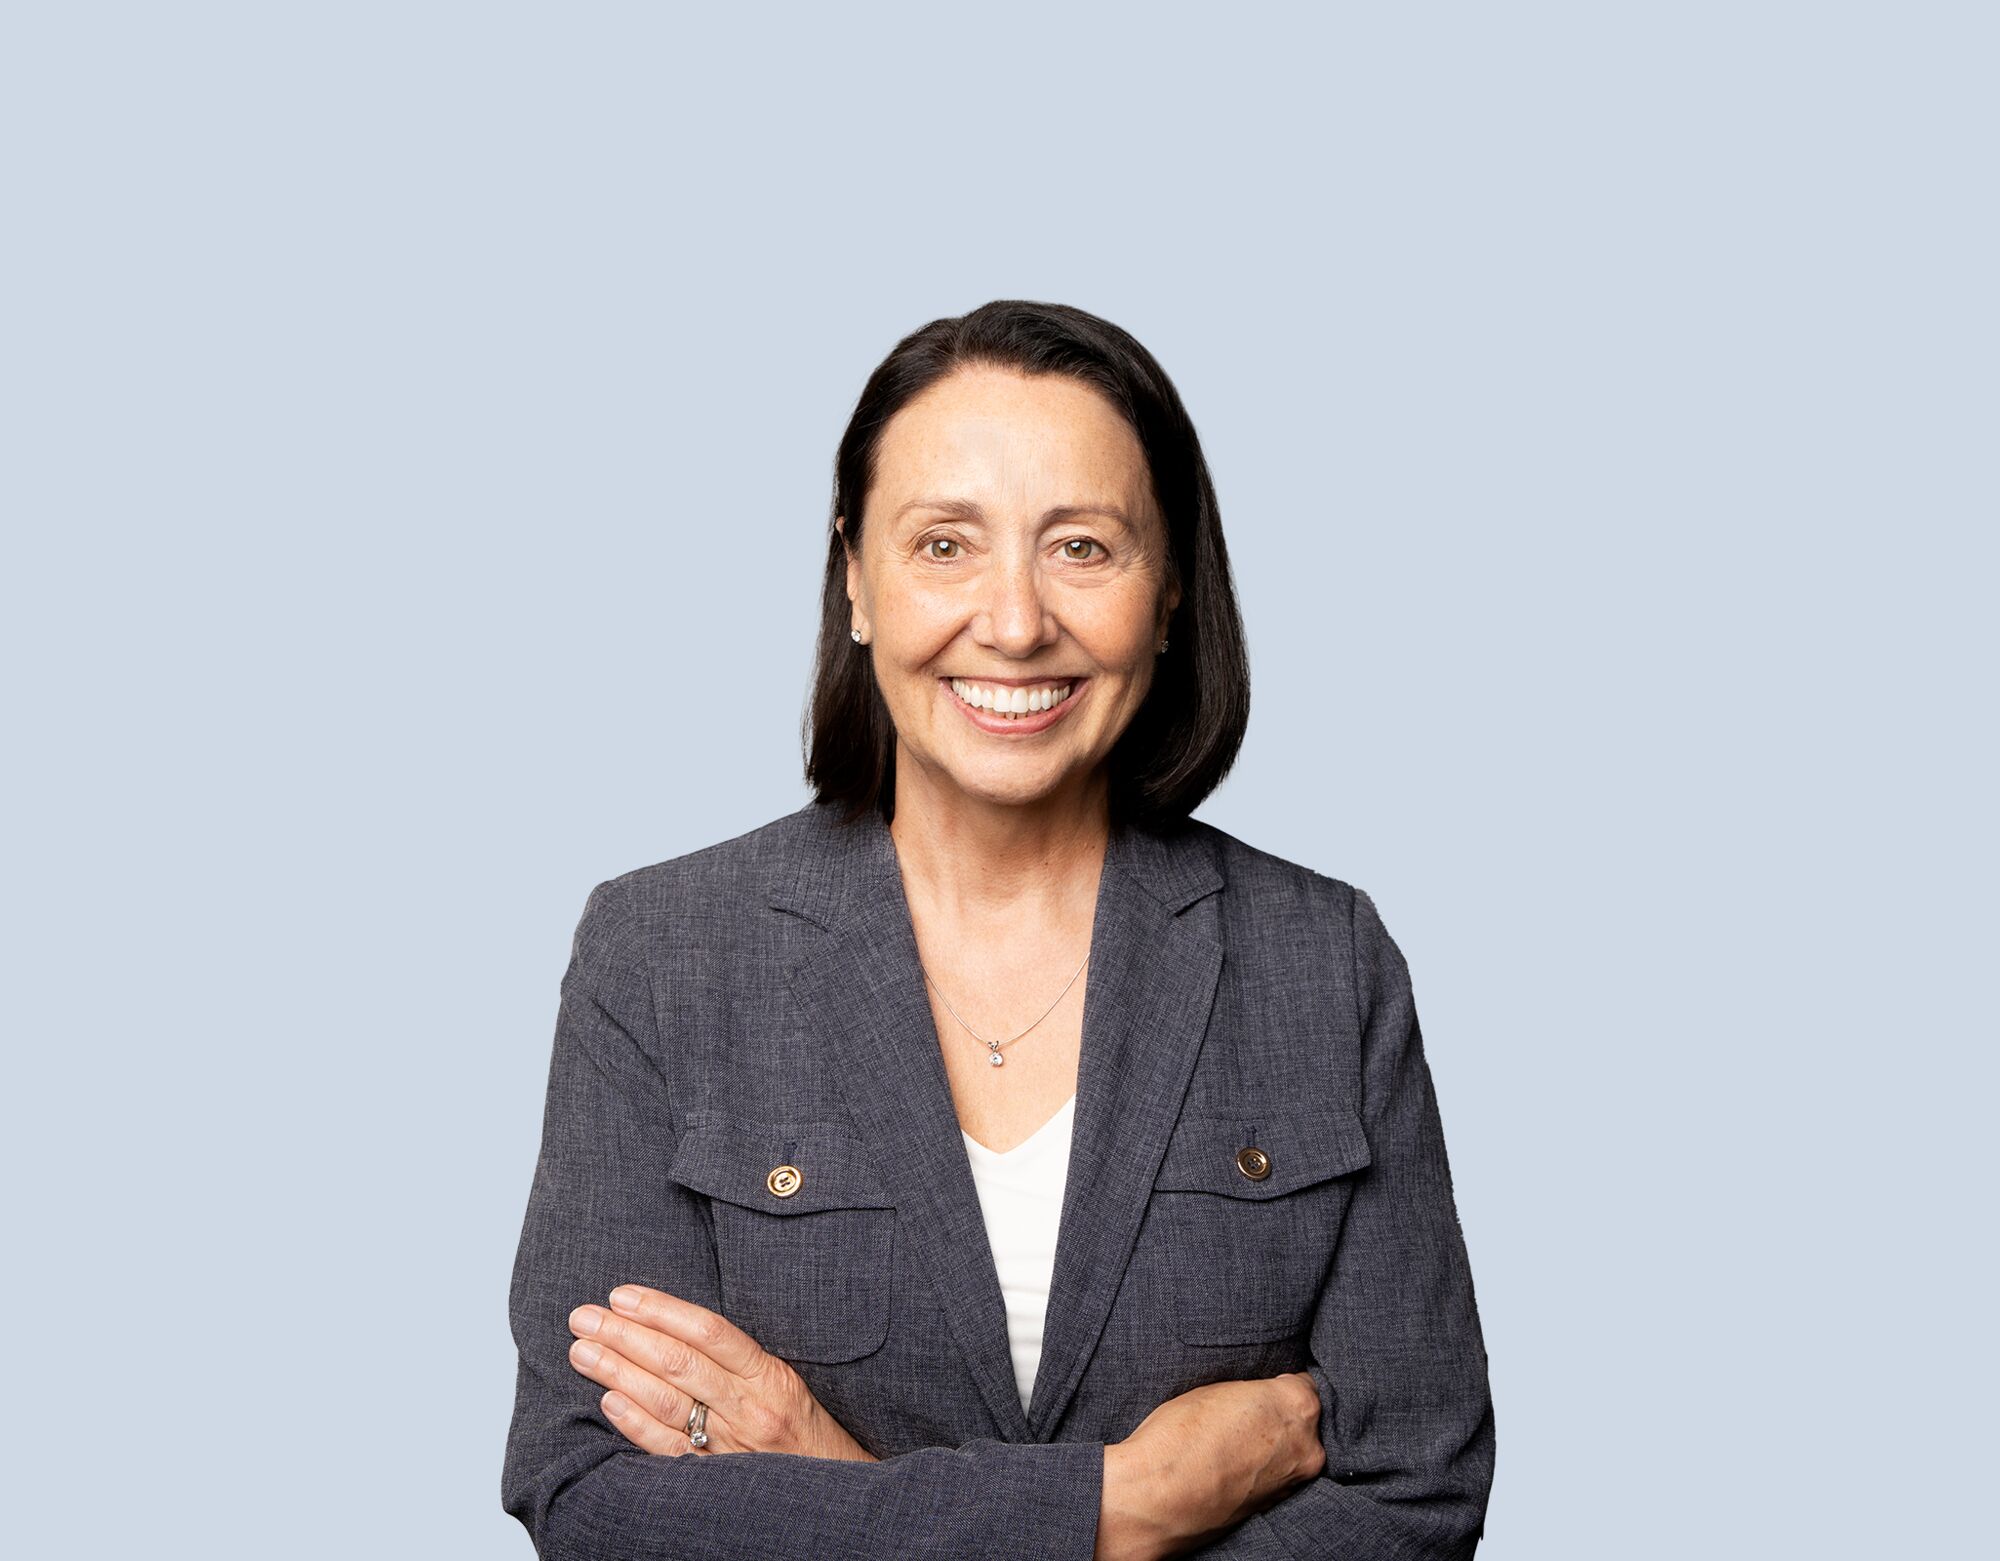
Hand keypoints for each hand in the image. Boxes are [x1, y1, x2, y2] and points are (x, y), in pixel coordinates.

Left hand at [566, 1283, 878, 1461]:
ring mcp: (733, 1448)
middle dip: (625, 1335)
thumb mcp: (786, 1385)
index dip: (662, 1309)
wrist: (836, 1501)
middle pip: (679, 1362)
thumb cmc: (807, 1436)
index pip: (709, 1331)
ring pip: (668, 1401)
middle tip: (584, 1317)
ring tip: (583, 1351)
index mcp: (771, 1377)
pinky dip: (636, 1424)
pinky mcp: (717, 1482)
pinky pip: (669, 1450)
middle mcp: (752, 1409)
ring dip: (618, 1373)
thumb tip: (677, 1329)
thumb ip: (740, 1362)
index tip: (622, 1295)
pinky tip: (608, 1402)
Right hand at [1098, 1372, 1324, 1559]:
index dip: (1278, 1387)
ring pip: (1293, 1453)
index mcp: (1296, 1404)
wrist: (1159, 1497)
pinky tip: (1232, 1469)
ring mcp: (1295, 1480)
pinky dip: (1262, 1473)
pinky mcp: (1277, 1508)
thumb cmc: (1180, 1436)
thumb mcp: (1219, 1390)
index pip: (1305, 1385)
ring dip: (1273, 1448)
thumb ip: (1254, 1396)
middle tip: (1244, 1419)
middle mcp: (1307, 1444)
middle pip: (1304, 1422)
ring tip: (1234, 1447)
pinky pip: (1278, 1479)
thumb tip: (1260, 1404)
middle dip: (1280, 1420)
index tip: (1260, 1392)